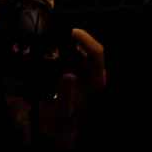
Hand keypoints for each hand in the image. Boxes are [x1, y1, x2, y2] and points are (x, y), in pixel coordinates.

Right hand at [33, 29, 105, 151]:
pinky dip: (66, 44)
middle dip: (76, 36)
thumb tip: (69, 75)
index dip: (84, 39)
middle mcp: (95, 73)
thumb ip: (65, 93)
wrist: (56, 118)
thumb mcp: (60, 107)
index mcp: (95, 80)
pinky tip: (55, 44)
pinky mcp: (80, 66)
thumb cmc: (58, 113)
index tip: (69, 33)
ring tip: (55, 37)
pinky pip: (76, 50)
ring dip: (71, 40)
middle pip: (91, 46)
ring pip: (84, 46)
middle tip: (58, 33)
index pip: (96, 52)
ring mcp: (88, 69)